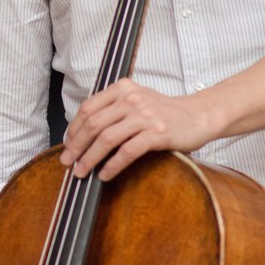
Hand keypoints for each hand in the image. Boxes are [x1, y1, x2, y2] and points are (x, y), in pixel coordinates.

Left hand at [58, 78, 220, 180]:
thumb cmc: (164, 112)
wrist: (198, 116)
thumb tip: (82, 134)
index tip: (67, 145)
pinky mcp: (157, 133)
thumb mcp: (136, 100)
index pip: (88, 108)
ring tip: (82, 172)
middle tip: (68, 163)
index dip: (73, 129)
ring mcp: (145, 116)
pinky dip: (112, 166)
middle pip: (93, 124)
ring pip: (106, 139)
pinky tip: (105, 175)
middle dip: (76, 146)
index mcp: (122, 89)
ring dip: (90, 159)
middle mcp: (132, 99)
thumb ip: (112, 109)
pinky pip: (127, 152)